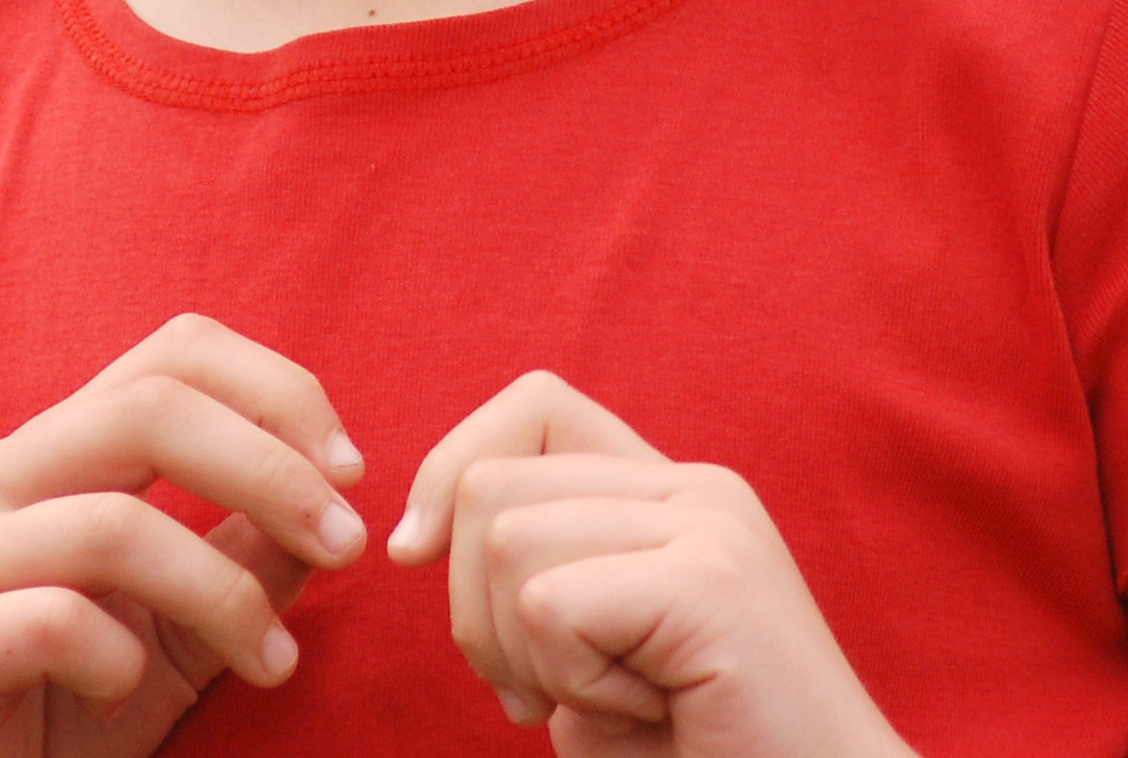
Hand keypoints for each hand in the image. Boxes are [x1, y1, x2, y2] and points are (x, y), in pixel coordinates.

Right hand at [0, 315, 367, 757]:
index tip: (353, 469)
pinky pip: (50, 620)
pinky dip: (118, 657)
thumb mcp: (165, 634)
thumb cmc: (42, 705)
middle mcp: (1, 475)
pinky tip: (129, 697)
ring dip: (225, 593)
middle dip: (271, 469)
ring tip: (277, 663)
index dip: (276, 391)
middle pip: (153, 407)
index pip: (175, 353)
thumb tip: (331, 514)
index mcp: (57, 450)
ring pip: (116, 524)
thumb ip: (236, 564)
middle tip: (348, 543)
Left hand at [390, 372, 909, 757]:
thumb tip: (420, 537)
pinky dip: (570, 684)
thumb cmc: (704, 756)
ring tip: (611, 707)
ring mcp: (710, 525)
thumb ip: (536, 576)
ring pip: (507, 543)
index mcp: (673, 491)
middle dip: (472, 607)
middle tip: (536, 697)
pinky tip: (647, 716)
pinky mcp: (711, 581)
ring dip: (527, 658)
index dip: (451, 466)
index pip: (532, 404)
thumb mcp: (598, 653)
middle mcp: (696, 488)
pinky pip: (550, 607)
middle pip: (491, 484)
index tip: (416, 553)